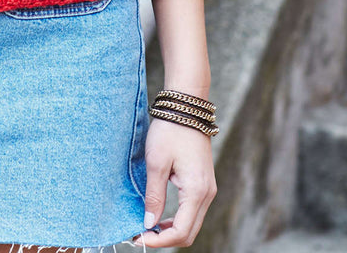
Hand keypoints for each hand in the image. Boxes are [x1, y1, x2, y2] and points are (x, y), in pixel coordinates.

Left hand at [131, 117, 216, 247]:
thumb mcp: (156, 163)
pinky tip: (160, 214)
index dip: (159, 240)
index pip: (180, 231)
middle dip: (164, 238)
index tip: (139, 237)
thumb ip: (154, 195)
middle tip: (140, 235)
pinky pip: (192, 211)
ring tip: (147, 226)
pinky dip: (177, 218)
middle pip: (189, 232)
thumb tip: (149, 223)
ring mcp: (208, 189)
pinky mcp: (203, 183)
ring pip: (192, 223)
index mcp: (197, 192)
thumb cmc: (170, 131)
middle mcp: (207, 195)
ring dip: (170, 229)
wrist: (186, 107)